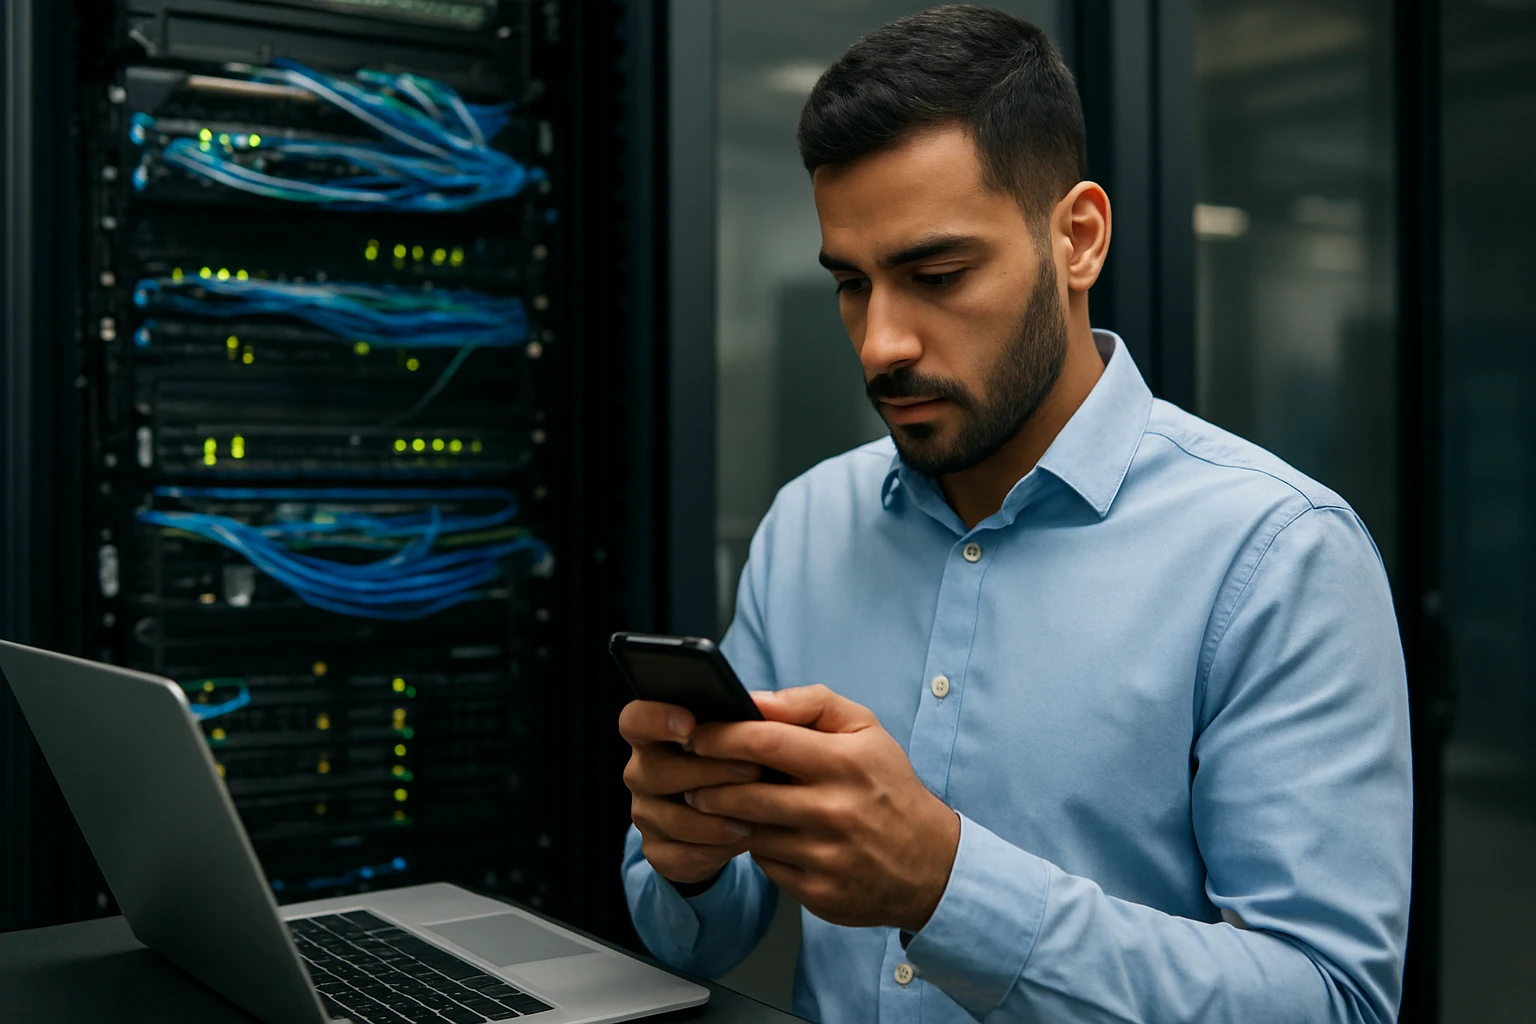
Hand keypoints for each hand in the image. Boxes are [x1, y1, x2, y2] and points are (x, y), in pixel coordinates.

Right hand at [618, 699, 762, 885]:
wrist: (721, 821)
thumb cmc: (730, 765)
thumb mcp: (733, 740)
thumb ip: (738, 724)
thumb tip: (760, 716)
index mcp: (652, 737)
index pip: (634, 720)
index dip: (655, 719)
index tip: (689, 725)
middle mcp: (640, 774)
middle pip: (655, 771)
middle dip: (709, 772)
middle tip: (753, 771)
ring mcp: (645, 815)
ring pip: (672, 819)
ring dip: (716, 819)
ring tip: (754, 816)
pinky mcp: (657, 851)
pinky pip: (681, 855)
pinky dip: (716, 849)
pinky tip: (742, 839)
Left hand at [686, 685, 959, 931]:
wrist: (930, 865)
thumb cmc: (888, 787)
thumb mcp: (867, 730)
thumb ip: (812, 703)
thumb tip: (757, 700)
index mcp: (845, 762)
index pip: (765, 741)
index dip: (720, 736)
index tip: (695, 733)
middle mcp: (835, 810)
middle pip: (744, 793)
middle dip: (706, 782)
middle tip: (689, 773)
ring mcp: (826, 856)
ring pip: (749, 832)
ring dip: (722, 816)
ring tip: (712, 801)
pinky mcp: (818, 893)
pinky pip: (765, 865)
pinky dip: (755, 848)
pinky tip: (756, 834)